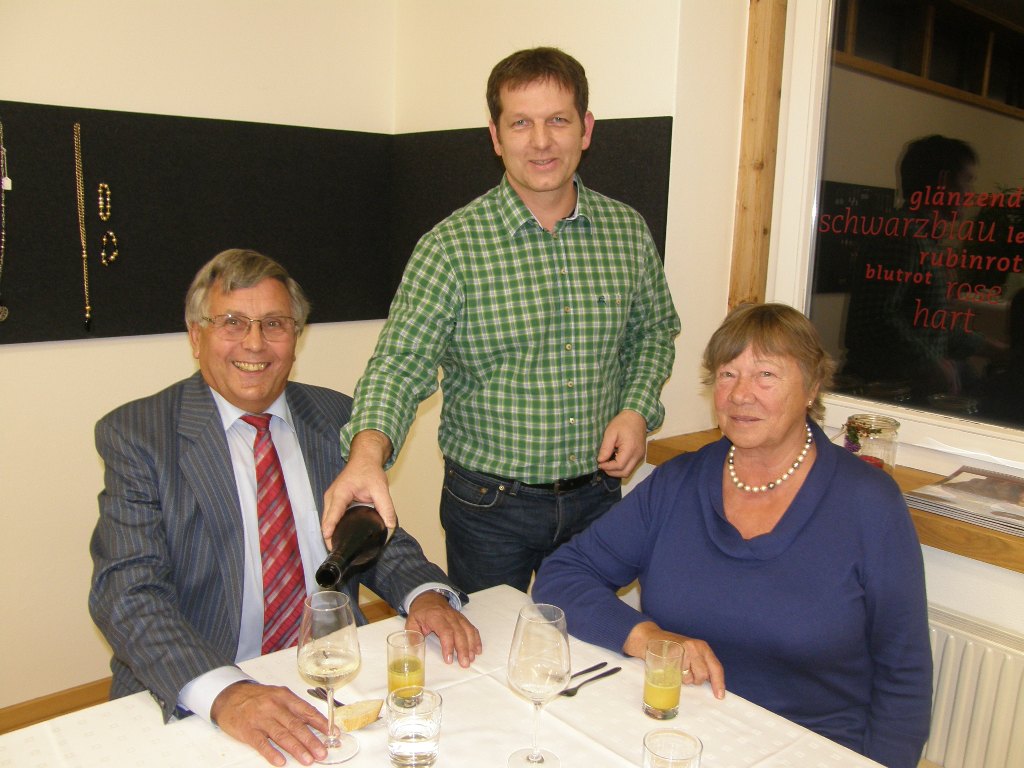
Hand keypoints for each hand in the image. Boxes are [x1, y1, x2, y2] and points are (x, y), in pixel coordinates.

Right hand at [210, 681, 328, 765]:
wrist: (229, 696)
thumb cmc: (258, 698)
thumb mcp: (278, 696)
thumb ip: (294, 708)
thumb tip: (315, 722)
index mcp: (284, 697)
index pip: (306, 710)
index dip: (321, 723)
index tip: (332, 733)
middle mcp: (274, 707)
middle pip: (296, 725)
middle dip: (311, 740)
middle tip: (322, 752)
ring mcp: (260, 719)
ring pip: (282, 735)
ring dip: (296, 749)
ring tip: (308, 760)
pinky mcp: (248, 730)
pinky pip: (261, 743)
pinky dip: (271, 753)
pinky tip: (281, 761)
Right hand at [322, 430, 396, 545]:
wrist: (363, 458)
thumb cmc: (369, 470)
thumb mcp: (380, 488)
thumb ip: (386, 507)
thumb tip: (390, 526)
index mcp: (341, 492)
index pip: (333, 514)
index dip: (330, 529)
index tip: (329, 542)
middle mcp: (331, 496)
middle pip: (326, 520)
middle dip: (329, 537)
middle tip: (339, 553)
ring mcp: (330, 499)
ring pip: (326, 519)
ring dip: (329, 533)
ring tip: (339, 549)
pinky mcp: (333, 501)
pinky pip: (329, 516)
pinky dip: (332, 527)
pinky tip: (339, 537)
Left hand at [406, 591, 482, 666]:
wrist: (429, 597)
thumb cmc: (420, 612)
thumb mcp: (411, 621)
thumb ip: (412, 635)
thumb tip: (414, 649)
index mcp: (435, 617)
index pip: (445, 631)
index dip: (448, 646)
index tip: (449, 659)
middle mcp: (449, 616)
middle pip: (459, 633)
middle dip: (463, 649)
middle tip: (465, 664)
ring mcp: (457, 617)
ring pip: (467, 630)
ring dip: (471, 645)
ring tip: (471, 659)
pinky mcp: (462, 619)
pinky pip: (471, 628)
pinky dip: (476, 639)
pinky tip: (477, 650)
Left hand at [596, 409, 647, 476]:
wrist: (636, 417)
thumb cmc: (622, 423)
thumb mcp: (610, 433)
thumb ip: (605, 448)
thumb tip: (600, 461)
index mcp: (631, 449)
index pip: (619, 465)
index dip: (608, 467)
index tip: (599, 463)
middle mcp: (638, 455)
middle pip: (625, 473)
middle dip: (612, 472)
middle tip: (602, 465)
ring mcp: (640, 456)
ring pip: (628, 472)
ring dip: (617, 471)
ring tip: (608, 463)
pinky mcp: (640, 456)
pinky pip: (631, 467)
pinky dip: (622, 467)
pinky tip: (615, 459)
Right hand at [624, 621, 725, 699]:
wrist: (651, 637)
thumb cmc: (672, 648)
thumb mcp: (691, 652)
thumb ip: (701, 664)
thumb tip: (710, 684)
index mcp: (703, 647)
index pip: (715, 667)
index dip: (718, 683)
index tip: (719, 696)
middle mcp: (695, 647)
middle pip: (703, 675)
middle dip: (695, 679)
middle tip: (685, 671)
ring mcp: (682, 650)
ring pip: (689, 677)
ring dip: (683, 678)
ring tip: (675, 667)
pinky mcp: (670, 655)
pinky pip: (677, 674)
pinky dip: (673, 675)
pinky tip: (669, 666)